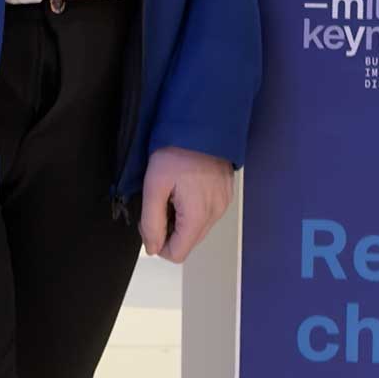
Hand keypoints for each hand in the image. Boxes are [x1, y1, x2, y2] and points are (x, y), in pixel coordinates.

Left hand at [139, 146, 234, 262]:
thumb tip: (153, 248)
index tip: (151, 219)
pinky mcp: (227, 193)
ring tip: (174, 193)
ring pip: (198, 229)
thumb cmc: (175, 152)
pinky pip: (208, 214)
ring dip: (182, 220)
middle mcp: (216, 214)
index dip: (158, 244)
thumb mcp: (154, 186)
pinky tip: (186, 187)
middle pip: (189, 242)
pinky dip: (193, 209)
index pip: (178, 254)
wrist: (202, 123)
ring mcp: (224, 203)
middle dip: (170, 231)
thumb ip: (151, 222)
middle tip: (160, 203)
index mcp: (198, 216)